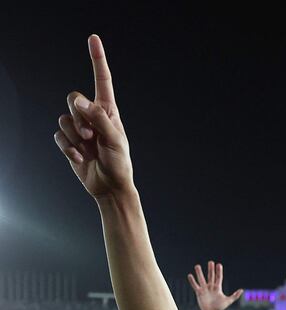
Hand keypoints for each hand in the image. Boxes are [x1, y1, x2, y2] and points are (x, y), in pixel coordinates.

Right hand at [54, 35, 133, 199]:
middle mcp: (92, 116)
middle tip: (90, 135)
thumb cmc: (119, 163)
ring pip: (64, 118)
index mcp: (108, 111)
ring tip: (87, 148)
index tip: (93, 39)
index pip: (102, 80)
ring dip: (73, 135)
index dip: (97, 59)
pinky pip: (58, 136)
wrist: (109, 186)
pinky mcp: (69, 142)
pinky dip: (67, 148)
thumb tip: (80, 101)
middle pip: (73, 97)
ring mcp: (79, 128)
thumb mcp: (114, 140)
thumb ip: (98, 119)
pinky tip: (80, 158)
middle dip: (78, 115)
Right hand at [187, 261, 243, 309]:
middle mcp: (211, 287)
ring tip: (197, 266)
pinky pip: (195, 286)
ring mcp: (204, 289)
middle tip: (210, 262)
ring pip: (201, 279)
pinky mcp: (199, 293)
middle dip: (210, 269)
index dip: (219, 271)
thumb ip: (235, 295)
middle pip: (211, 276)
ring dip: (199, 273)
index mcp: (218, 287)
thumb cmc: (220, 307)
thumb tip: (241, 290)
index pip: (219, 277)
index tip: (219, 264)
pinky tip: (190, 275)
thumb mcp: (228, 301)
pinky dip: (192, 281)